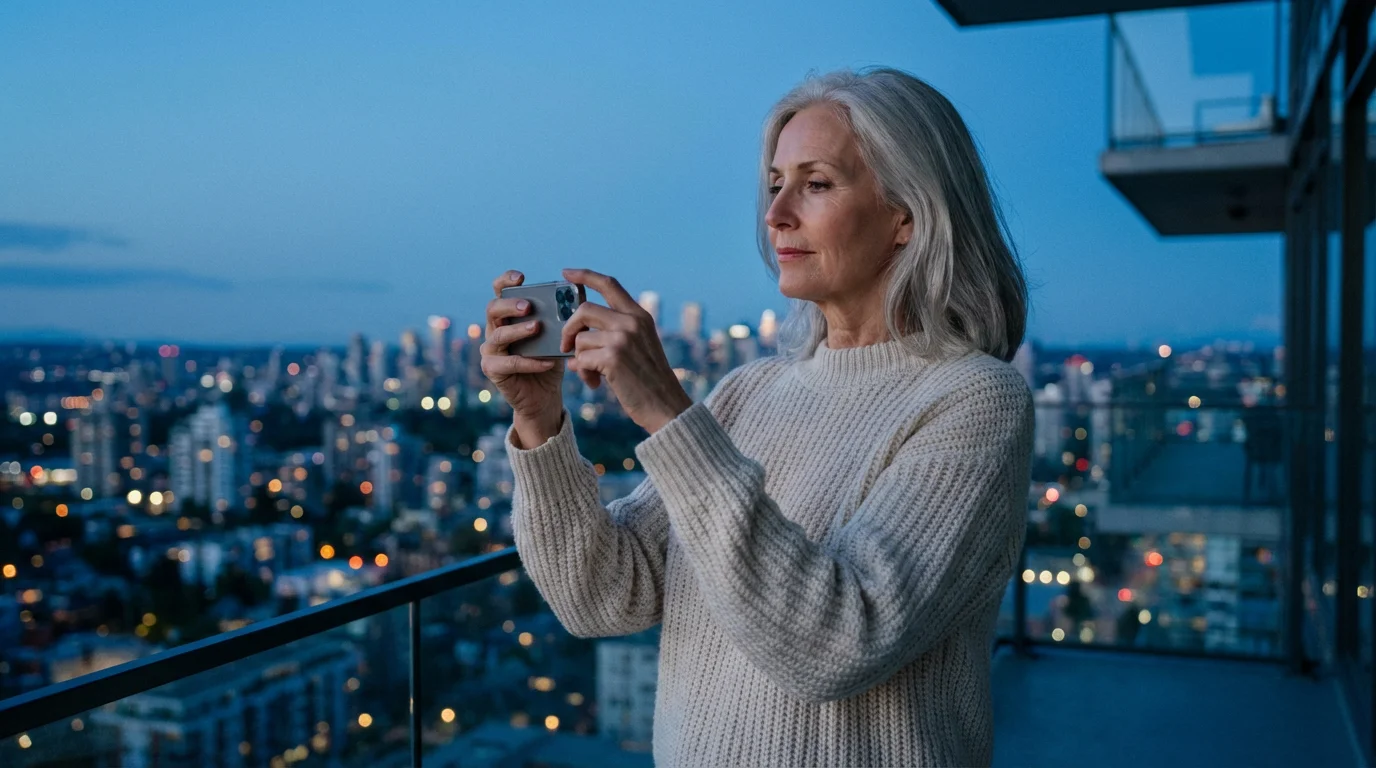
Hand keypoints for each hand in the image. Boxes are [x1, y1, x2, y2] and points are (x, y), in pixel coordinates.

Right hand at [482, 271, 563, 444]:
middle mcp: (494, 330)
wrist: (544, 397)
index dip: (505, 281)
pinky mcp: (493, 370)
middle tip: (529, 306)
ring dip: (518, 330)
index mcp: (508, 317)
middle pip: (492, 309)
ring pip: (498, 335)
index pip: (499, 292)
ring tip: (537, 328)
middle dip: (509, 305)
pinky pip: (510, 363)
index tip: (521, 277)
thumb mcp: (557, 337)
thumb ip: (561, 319)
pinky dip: (530, 362)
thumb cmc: (550, 361)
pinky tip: (548, 362)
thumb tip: (579, 297)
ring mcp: (491, 351)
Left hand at [559, 268, 692, 433]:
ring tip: (592, 375)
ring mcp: (623, 338)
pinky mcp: (613, 357)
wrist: (666, 407)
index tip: (566, 273)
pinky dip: (583, 373)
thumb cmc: (648, 382)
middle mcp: (632, 322)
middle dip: (569, 329)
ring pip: (580, 339)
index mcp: (640, 315)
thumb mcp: (639, 347)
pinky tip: (596, 384)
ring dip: (579, 359)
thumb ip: (614, 334)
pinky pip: (581, 359)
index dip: (585, 275)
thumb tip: (575, 338)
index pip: (609, 284)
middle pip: (584, 310)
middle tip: (565, 347)